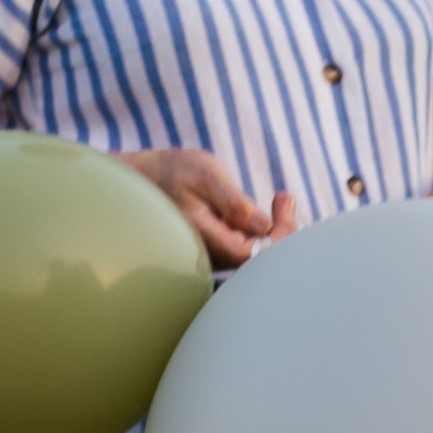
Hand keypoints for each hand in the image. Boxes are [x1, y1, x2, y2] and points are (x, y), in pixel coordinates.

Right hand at [123, 147, 296, 266]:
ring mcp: (213, 254)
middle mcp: (209, 255)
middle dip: (282, 232)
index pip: (249, 254)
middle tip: (285, 200)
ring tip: (283, 199)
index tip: (284, 205)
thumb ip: (234, 203)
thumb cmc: (175, 173)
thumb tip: (263, 226)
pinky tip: (275, 207)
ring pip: (255, 254)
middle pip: (256, 259)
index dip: (275, 237)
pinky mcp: (219, 247)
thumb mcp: (207, 177)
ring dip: (276, 229)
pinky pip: (249, 246)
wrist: (147, 178)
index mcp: (204, 239)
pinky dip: (266, 229)